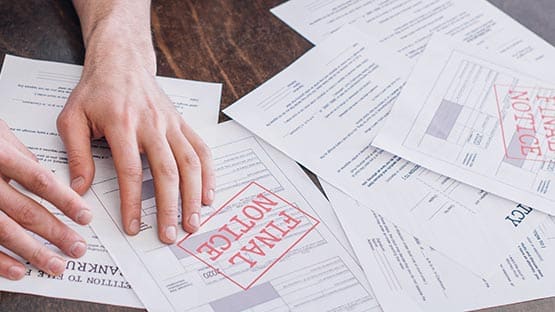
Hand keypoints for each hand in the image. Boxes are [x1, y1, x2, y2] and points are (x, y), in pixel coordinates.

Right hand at [0, 120, 89, 279]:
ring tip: (55, 265)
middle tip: (77, 247)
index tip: (85, 216)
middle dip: (56, 232)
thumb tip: (49, 176)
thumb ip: (22, 156)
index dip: (65, 200)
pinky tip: (19, 270)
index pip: (39, 181)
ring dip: (33, 251)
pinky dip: (0, 261)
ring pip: (4, 231)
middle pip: (25, 210)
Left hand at [57, 4, 214, 243]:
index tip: (134, 227)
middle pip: (167, 171)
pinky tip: (209, 196)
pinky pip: (201, 149)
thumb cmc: (95, 92)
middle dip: (171, 206)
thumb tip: (80, 191)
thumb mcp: (72, 118)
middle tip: (170, 235)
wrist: (122, 62)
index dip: (133, 202)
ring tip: (193, 223)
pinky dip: (209, 174)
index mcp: (121, 124)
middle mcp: (152, 124)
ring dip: (194, 195)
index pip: (130, 170)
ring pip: (190, 162)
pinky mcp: (182, 123)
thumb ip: (77, 154)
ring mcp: (171, 123)